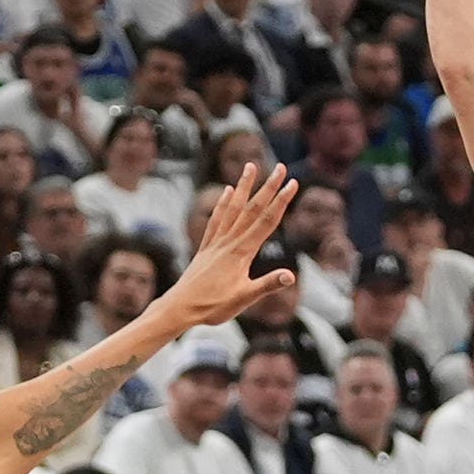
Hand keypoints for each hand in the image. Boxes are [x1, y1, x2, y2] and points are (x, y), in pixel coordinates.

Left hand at [163, 163, 297, 327]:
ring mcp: (216, 243)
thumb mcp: (244, 299)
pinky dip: (223, 204)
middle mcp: (229, 242)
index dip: (282, 201)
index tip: (293, 183)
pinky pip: (216, 220)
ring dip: (244, 187)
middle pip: (253, 209)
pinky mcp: (206, 248)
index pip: (267, 221)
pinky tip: (227, 192)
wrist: (180, 307)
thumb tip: (290, 276)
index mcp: (241, 252)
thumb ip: (267, 285)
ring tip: (251, 166)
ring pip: (233, 208)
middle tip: (281, 167)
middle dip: (269, 187)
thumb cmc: (212, 307)